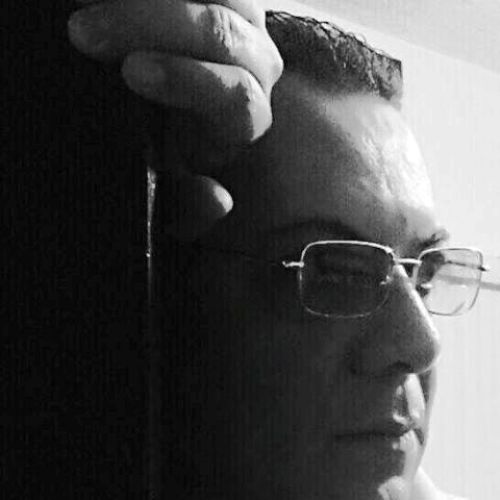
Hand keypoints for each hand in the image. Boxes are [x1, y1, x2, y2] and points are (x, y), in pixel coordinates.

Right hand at [67, 0, 282, 239]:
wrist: (163, 117)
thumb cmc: (165, 155)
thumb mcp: (169, 192)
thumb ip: (188, 207)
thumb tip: (218, 200)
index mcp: (244, 119)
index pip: (234, 97)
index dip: (187, 81)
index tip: (130, 72)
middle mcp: (256, 70)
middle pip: (223, 35)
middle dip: (152, 25)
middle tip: (84, 30)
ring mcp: (245, 27)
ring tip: (93, 2)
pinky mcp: (230, 2)